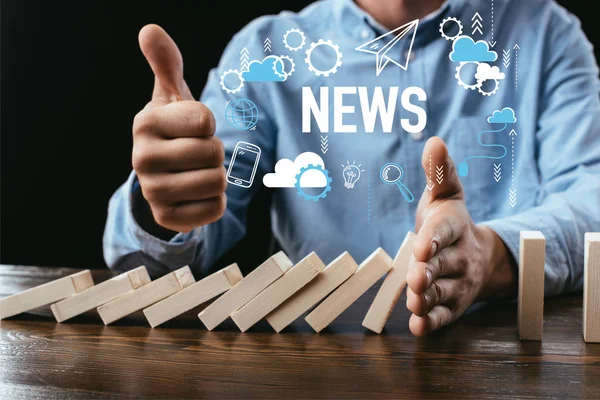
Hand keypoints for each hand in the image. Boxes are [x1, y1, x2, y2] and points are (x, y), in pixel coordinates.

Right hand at [132, 25, 226, 233]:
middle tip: (197, 154)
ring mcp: (153, 191)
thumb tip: (149, 29)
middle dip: (215, 152)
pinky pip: (215, 209)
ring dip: (217, 177)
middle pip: (215, 153)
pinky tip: (197, 195)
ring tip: (197, 172)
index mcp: (145, 123)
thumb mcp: (171, 95)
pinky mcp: (167, 218)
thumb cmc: (174, 128)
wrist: (162, 175)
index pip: (205, 121)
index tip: (192, 127)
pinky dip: (216, 202)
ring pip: (218, 182)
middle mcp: (142, 159)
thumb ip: (166, 63)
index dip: (208, 123)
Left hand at [406, 137, 516, 335]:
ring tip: (414, 304)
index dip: (433, 239)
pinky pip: (445, 317)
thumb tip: (434, 140)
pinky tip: (419, 328)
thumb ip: (439, 172)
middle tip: (416, 278)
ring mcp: (458, 284)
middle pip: (443, 266)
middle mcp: (459, 257)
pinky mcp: (454, 305)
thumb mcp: (446, 195)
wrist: (480, 256)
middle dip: (429, 272)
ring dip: (428, 299)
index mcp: (454, 228)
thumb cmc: (451, 223)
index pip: (444, 232)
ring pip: (443, 293)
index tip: (421, 244)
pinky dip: (433, 324)